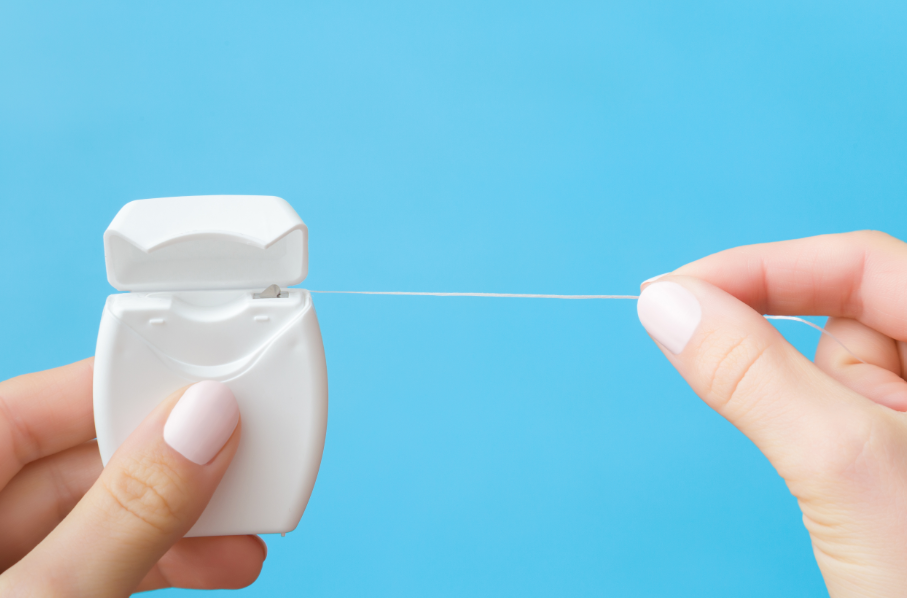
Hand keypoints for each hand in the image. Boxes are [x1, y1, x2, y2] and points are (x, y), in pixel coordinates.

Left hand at [0, 360, 265, 595]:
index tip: (211, 385)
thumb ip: (123, 514)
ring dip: (184, 518)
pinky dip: (161, 557)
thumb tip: (204, 423)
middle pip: (79, 458)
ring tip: (249, 528)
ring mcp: (6, 564)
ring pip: (100, 514)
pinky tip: (216, 560)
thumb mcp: (44, 597)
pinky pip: (102, 561)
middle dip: (175, 463)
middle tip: (249, 456)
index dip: (126, 385)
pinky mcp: (36, 593)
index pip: (36, 403)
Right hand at [637, 231, 906, 596]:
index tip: (675, 294)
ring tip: (855, 491)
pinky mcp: (902, 450)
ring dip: (819, 419)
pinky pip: (844, 416)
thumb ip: (750, 373)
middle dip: (802, 368)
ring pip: (843, 374)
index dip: (763, 268)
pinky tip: (855, 494)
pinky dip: (825, 442)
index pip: (860, 263)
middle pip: (851, 317)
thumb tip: (665, 305)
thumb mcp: (841, 465)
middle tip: (801, 433)